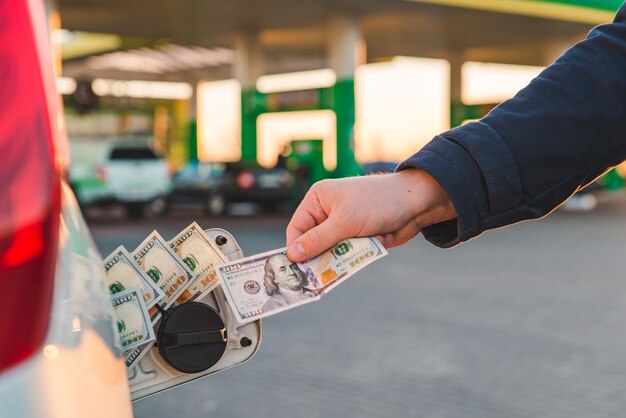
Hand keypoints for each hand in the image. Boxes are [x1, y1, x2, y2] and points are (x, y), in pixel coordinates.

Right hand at [286, 168, 455, 261]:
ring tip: (367, 241)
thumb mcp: (344, 221)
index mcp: (318, 200)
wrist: (416, 203)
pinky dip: (364, 251)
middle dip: (326, 255)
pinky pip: (351, 254)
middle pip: (314, 244)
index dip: (297, 249)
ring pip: (334, 252)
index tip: (298, 271)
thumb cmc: (377, 202)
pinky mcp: (358, 237)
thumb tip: (292, 255)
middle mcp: (327, 212)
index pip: (297, 229)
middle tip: (329, 269)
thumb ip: (317, 240)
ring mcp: (344, 225)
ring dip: (350, 252)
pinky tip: (380, 237)